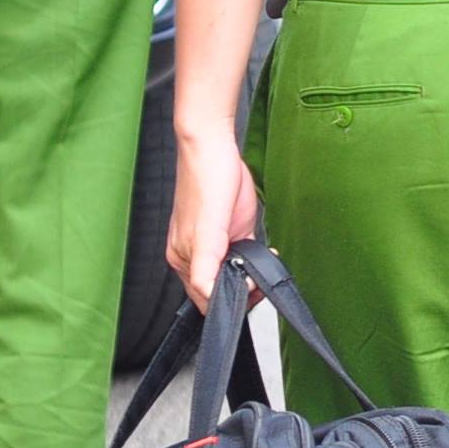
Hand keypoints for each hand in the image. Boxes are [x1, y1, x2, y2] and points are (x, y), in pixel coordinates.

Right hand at [168, 128, 262, 306]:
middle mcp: (196, 253)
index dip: (227, 301)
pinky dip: (256, 259)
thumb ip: (205, 266)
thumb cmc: (205, 180)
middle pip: (219, 289)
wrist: (215, 147)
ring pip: (233, 274)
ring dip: (251, 275)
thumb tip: (207, 294)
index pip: (204, 297)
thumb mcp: (206, 230)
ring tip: (264, 262)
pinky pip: (243, 254)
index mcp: (183, 258)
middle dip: (242, 290)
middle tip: (261, 279)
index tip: (249, 288)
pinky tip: (265, 252)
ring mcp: (215, 242)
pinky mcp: (232, 229)